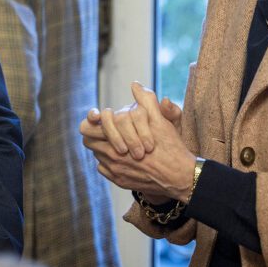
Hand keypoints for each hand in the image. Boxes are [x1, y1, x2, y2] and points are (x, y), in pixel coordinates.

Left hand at [80, 83, 194, 200]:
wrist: (179, 177)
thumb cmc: (170, 147)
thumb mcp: (160, 120)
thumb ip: (146, 100)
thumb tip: (135, 84)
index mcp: (118, 138)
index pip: (87, 127)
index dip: (91, 121)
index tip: (97, 118)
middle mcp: (112, 157)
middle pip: (89, 141)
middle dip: (97, 133)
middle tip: (107, 129)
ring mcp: (114, 171)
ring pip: (97, 155)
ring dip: (103, 147)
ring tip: (118, 141)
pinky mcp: (119, 181)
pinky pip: (104, 169)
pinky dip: (109, 162)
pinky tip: (123, 157)